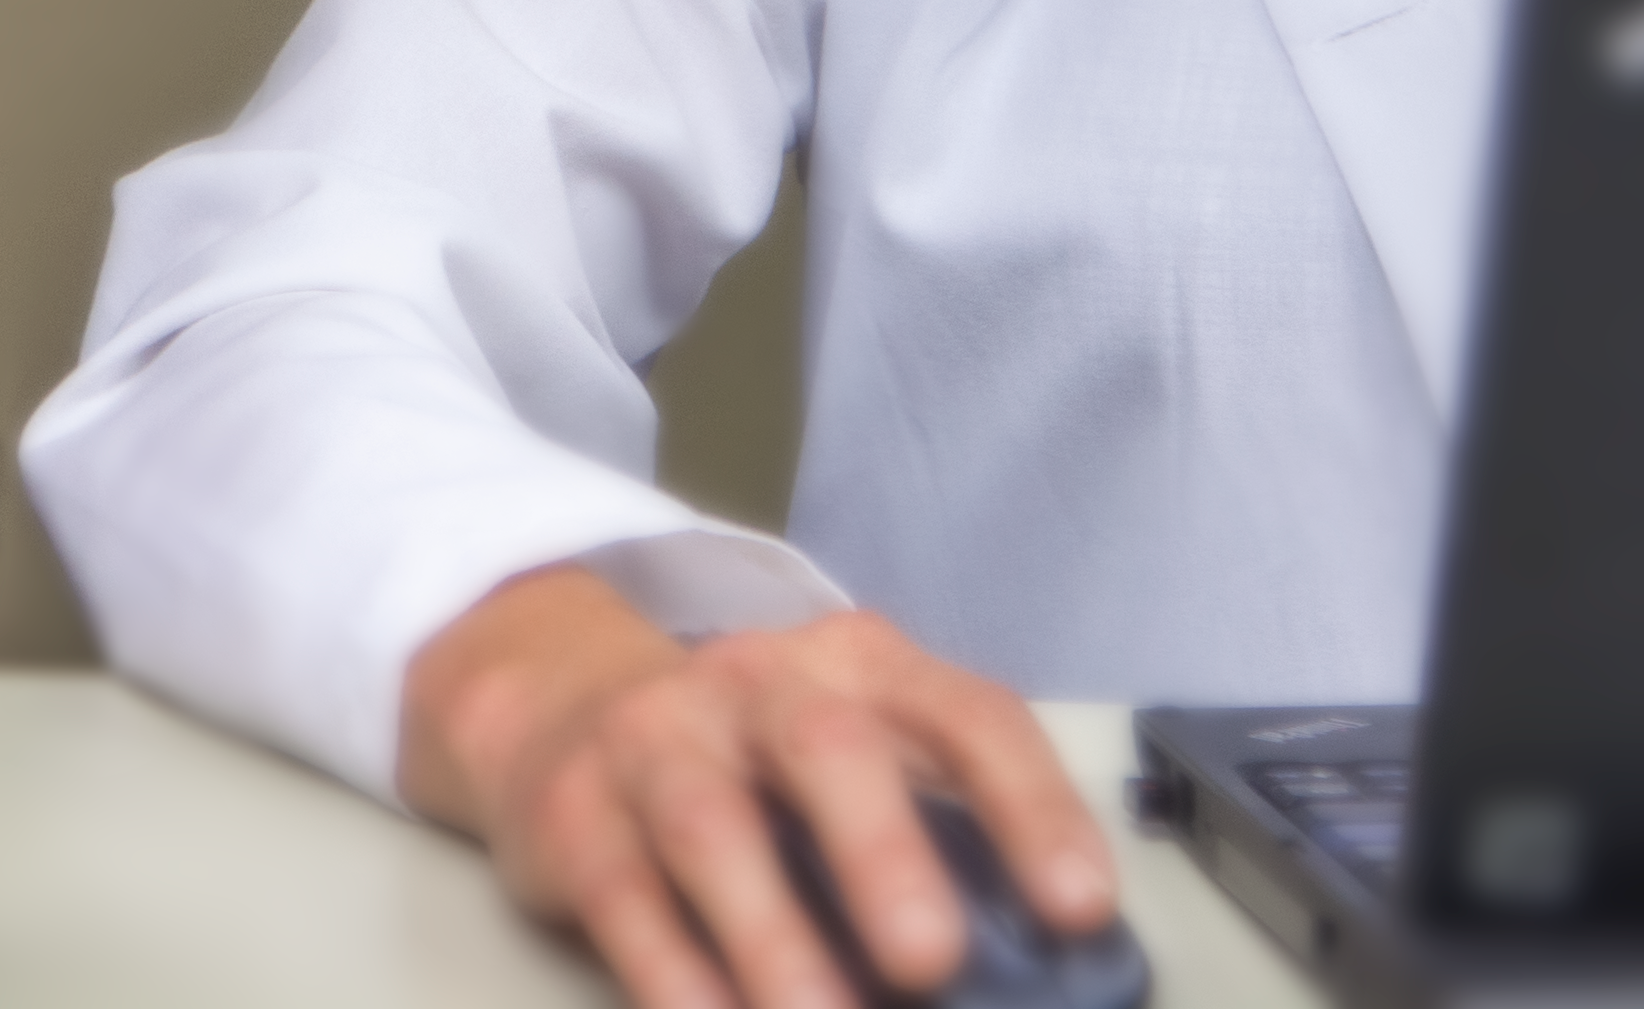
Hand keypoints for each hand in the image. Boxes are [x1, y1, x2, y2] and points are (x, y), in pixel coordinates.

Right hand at [397, 562, 1116, 1008]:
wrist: (563, 704)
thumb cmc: (756, 759)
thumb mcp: (853, 756)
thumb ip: (934, 831)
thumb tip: (1036, 967)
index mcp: (859, 667)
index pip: (964, 714)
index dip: (1029, 806)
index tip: (1080, 906)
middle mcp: (757, 685)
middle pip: (826, 749)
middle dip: (883, 856)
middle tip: (933, 961)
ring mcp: (656, 739)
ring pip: (709, 825)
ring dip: (772, 936)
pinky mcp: (575, 813)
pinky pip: (623, 895)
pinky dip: (674, 975)